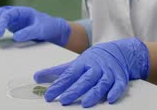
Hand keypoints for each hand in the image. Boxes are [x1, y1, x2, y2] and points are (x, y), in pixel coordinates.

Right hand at [0, 6, 70, 45]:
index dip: (1, 23)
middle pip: (0, 14)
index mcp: (22, 11)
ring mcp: (14, 20)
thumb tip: (16, 36)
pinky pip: (2, 25)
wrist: (53, 29)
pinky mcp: (14, 26)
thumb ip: (29, 32)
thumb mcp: (40, 29)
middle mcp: (17, 14)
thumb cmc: (48, 26)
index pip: (8, 14)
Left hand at [34, 38, 149, 107]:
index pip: (69, 75)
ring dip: (93, 94)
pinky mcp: (120, 78)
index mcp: (82, 63)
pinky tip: (109, 99)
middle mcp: (95, 68)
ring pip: (101, 84)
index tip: (48, 95)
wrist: (118, 52)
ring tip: (85, 104)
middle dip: (74, 90)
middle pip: (84, 80)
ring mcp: (108, 73)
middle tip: (63, 100)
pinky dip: (115, 91)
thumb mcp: (75, 63)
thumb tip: (36, 77)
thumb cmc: (92, 60)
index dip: (58, 85)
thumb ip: (57, 72)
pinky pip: (119, 85)